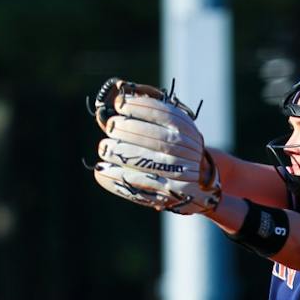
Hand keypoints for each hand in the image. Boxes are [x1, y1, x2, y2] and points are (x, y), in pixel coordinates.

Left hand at [90, 78, 220, 213]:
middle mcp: (187, 152)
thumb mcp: (169, 130)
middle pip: (156, 138)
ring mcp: (179, 175)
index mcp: (186, 131)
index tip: (120, 104)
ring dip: (121, 154)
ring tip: (104, 148)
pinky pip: (140, 186)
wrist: (198, 184)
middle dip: (129, 130)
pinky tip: (101, 172)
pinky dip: (118, 178)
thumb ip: (143, 120)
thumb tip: (107, 111)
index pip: (165, 114)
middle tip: (111, 126)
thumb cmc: (174, 150)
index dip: (140, 108)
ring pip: (148, 162)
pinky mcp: (169, 195)